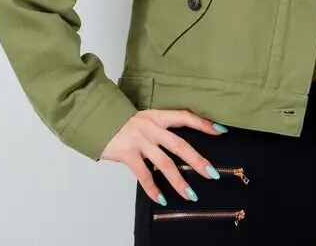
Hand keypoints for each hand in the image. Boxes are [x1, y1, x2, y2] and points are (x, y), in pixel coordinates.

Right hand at [100, 109, 226, 204]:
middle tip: (212, 173)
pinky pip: (144, 174)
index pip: (185, 117)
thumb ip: (157, 128)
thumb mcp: (142, 118)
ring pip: (164, 163)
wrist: (94, 118)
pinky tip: (161, 198)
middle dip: (197, 160)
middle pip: (179, 145)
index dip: (203, 123)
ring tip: (191, 194)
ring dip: (179, 181)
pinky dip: (153, 188)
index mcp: (157, 116)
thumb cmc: (118, 120)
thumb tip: (173, 142)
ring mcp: (139, 141)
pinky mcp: (127, 154)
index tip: (221, 130)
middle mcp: (151, 127)